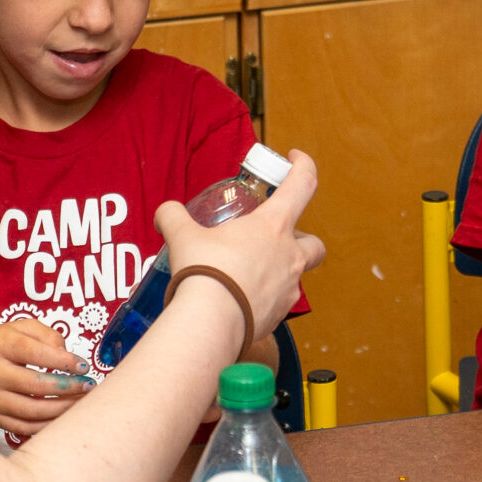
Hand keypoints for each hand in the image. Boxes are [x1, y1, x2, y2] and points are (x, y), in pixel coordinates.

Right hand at [0, 318, 93, 437]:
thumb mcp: (22, 328)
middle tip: (89, 386)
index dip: (63, 361)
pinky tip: (64, 415)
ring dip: (63, 409)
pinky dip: (48, 424)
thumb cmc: (3, 345)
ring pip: (32, 410)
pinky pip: (25, 427)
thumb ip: (48, 336)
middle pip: (36, 385)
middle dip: (68, 387)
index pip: (35, 353)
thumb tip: (69, 359)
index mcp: (0, 344)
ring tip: (81, 402)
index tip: (83, 366)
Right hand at [153, 151, 324, 339]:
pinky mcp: (280, 314)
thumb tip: (166, 212)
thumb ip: (174, 217)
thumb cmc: (205, 272)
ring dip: (281, 270)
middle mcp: (289, 256)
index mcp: (273, 226)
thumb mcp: (183, 236)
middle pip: (314, 243)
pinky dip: (266, 297)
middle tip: (276, 239)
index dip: (303, 165)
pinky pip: (280, 302)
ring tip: (252, 272)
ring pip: (298, 276)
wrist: (211, 321)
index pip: (303, 184)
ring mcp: (288, 287)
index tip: (296, 159)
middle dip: (302, 239)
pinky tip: (243, 298)